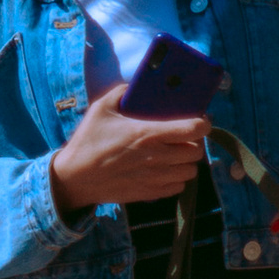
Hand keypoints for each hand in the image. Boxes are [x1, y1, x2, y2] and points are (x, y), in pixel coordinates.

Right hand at [49, 84, 209, 216]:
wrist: (75, 178)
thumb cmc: (88, 142)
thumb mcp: (100, 109)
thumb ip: (122, 92)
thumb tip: (137, 85)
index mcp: (148, 133)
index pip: (194, 129)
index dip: (203, 122)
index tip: (200, 119)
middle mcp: (157, 157)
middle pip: (197, 151)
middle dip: (195, 142)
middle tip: (184, 136)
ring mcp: (155, 178)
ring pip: (191, 171)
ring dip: (187, 161)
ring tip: (177, 154)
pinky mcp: (150, 193)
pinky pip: (178, 187)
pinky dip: (177, 178)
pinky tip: (165, 170)